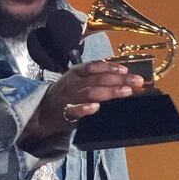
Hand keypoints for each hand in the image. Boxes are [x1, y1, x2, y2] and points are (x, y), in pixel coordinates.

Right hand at [21, 61, 138, 148]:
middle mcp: (73, 83)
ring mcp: (69, 98)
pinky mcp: (66, 113)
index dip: (110, 67)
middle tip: (137, 81)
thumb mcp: (76, 80)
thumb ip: (95, 77)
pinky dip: (86, 108)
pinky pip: (75, 109)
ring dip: (110, 91)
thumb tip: (121, 75)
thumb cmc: (64, 95)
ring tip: (126, 92)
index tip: (126, 70)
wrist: (42, 111)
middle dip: (119, 79)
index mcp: (75, 73)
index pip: (94, 66)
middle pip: (98, 79)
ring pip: (91, 92)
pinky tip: (97, 108)